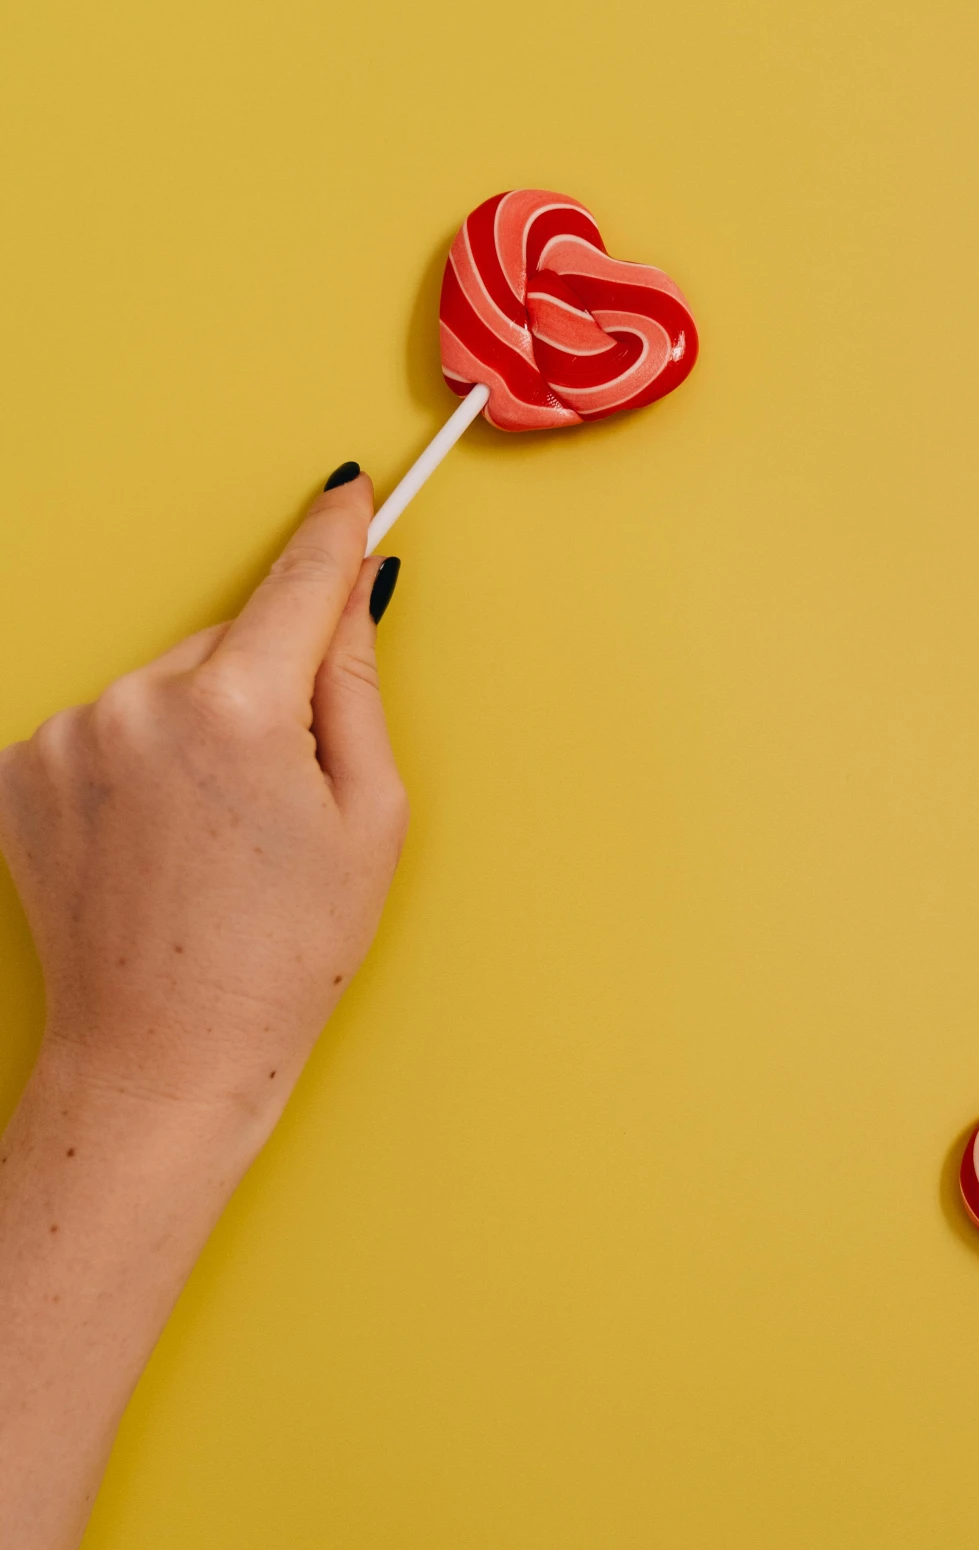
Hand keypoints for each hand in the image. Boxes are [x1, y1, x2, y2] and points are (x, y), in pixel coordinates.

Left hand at [0, 466, 405, 1549]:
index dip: (334, 534)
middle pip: (228, 639)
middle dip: (266, 683)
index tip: (354, 490)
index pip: (296, 581)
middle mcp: (136, 702)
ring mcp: (64, 735)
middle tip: (286, 796)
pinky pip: (107, 724)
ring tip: (216, 838)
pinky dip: (139, 759)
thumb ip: (357, 689)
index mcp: (236, 711)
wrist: (159, 1059)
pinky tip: (160, 842)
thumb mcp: (371, 822)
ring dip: (199, 725)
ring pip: (166, 681)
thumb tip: (351, 596)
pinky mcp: (19, 768)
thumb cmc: (282, 958)